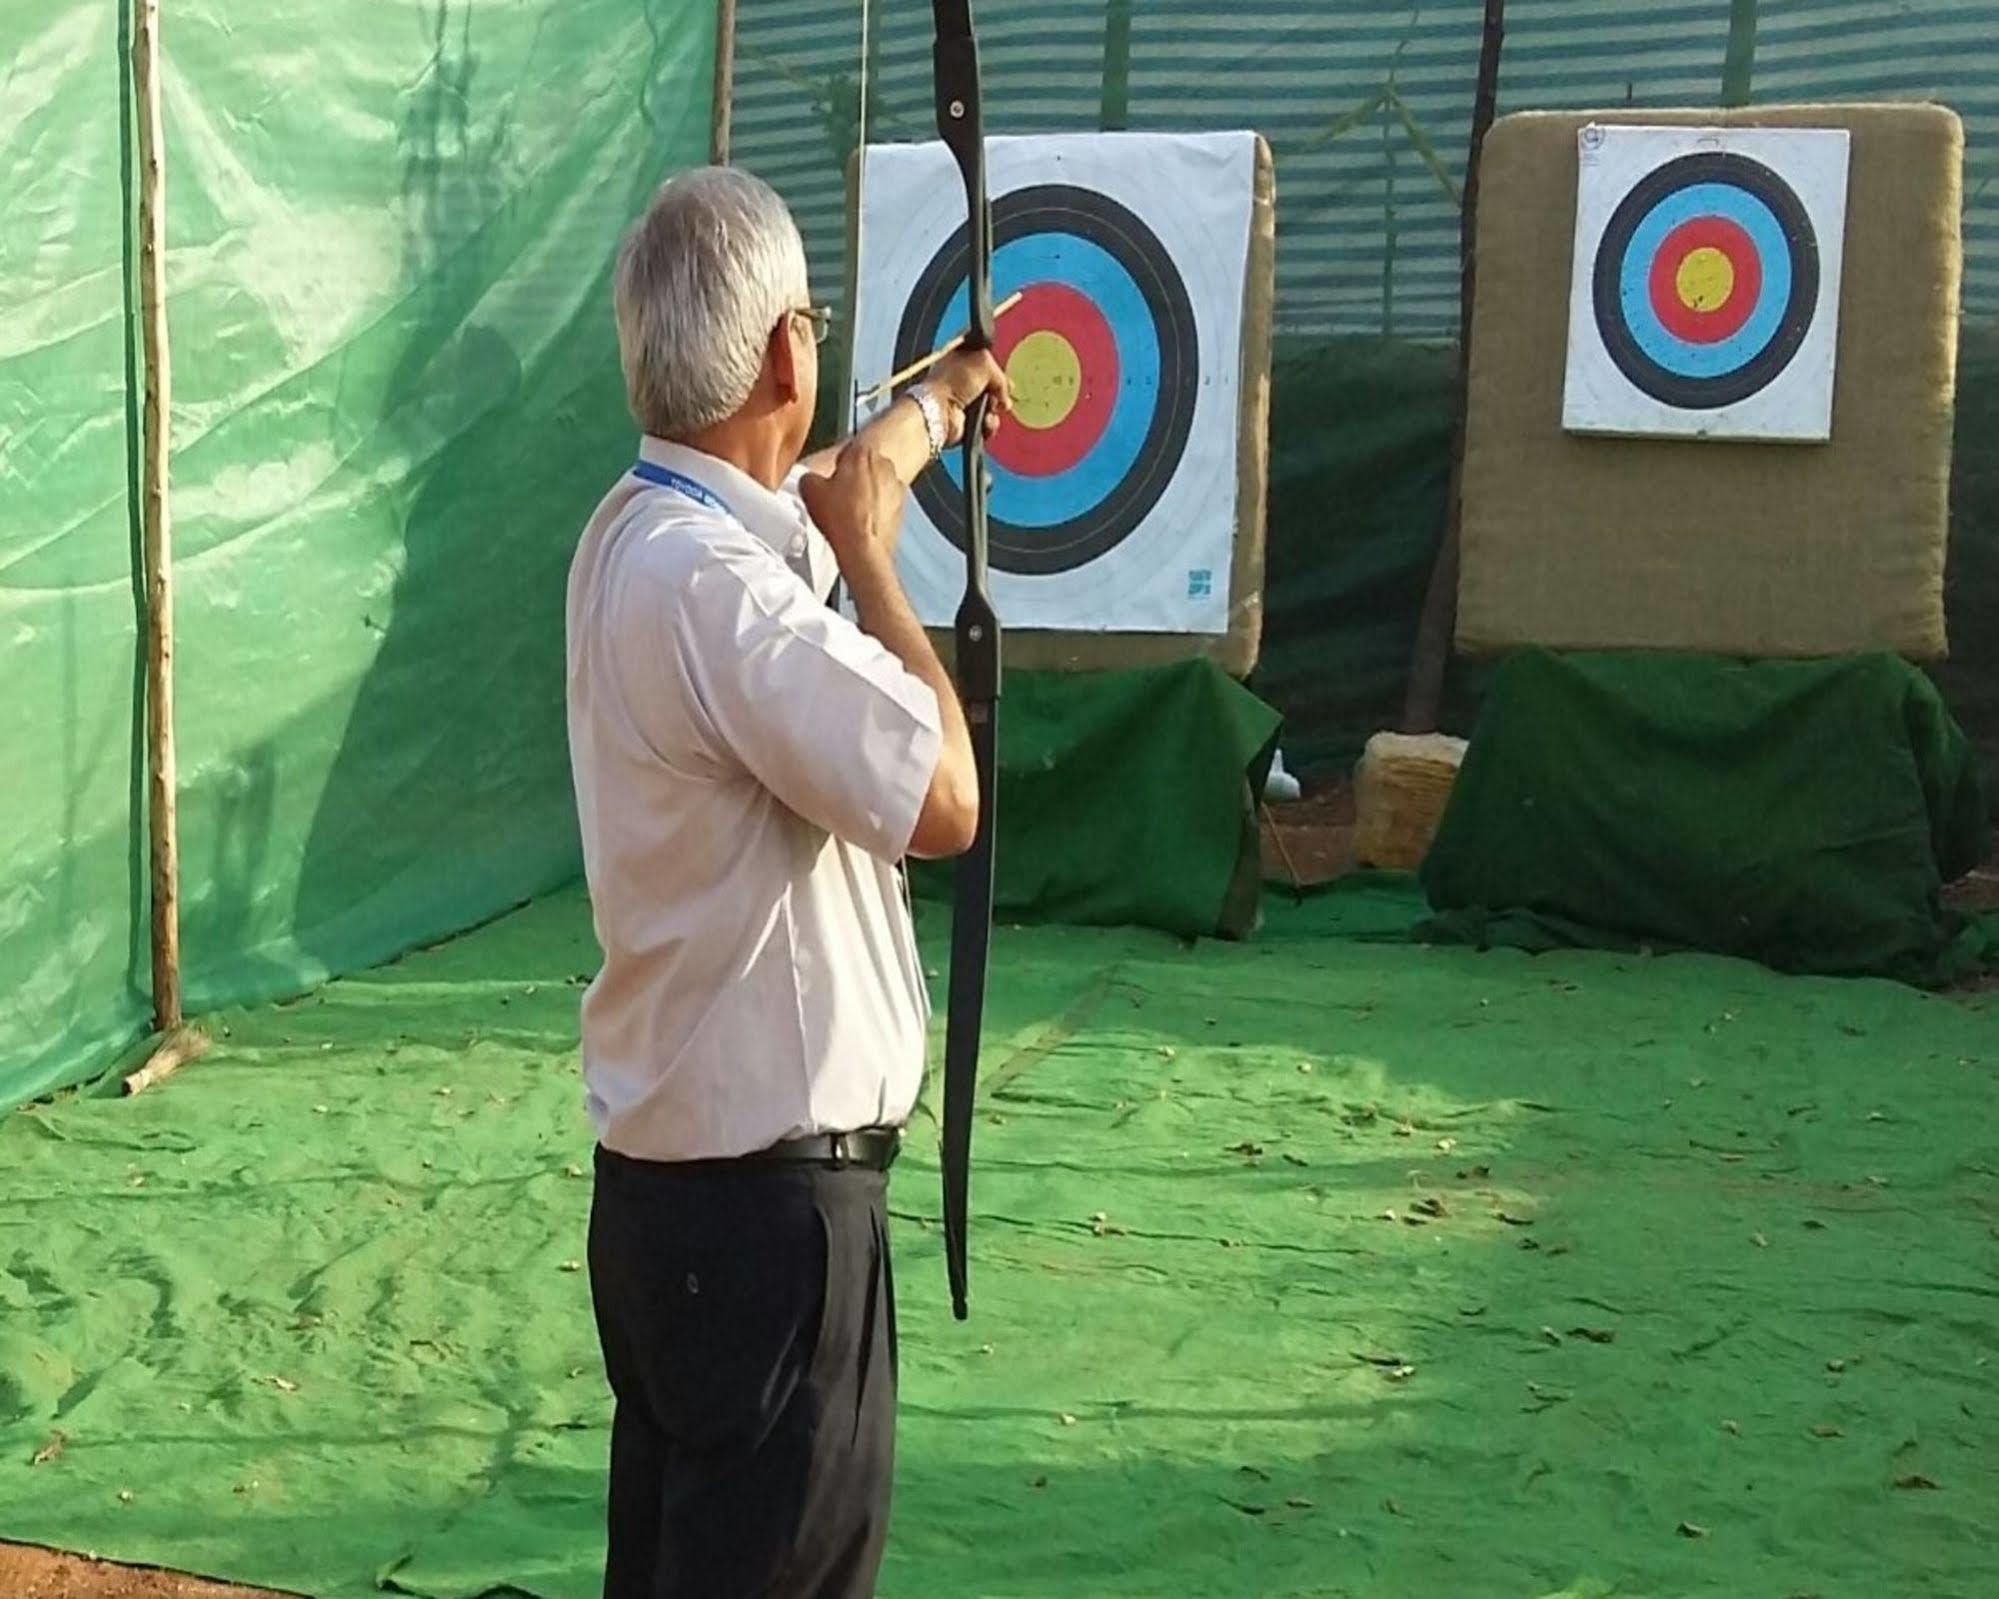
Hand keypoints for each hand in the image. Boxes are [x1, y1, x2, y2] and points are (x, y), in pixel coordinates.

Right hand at [798, 441, 907, 577]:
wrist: (863, 548)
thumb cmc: (841, 518)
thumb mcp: (810, 490)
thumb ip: (809, 477)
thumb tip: (811, 480)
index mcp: (862, 454)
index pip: (849, 449)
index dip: (838, 466)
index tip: (832, 478)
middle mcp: (884, 465)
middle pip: (865, 466)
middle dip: (854, 478)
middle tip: (839, 496)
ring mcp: (897, 486)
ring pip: (878, 484)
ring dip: (867, 494)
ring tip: (851, 512)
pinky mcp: (902, 507)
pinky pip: (887, 502)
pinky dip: (877, 509)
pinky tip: (863, 523)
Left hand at [922, 348, 1011, 445]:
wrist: (940, 410)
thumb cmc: (953, 380)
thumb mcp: (983, 361)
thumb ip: (1000, 374)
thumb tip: (1004, 394)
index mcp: (958, 358)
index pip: (982, 358)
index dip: (994, 364)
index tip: (1000, 371)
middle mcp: (959, 380)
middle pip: (990, 383)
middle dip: (999, 390)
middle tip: (1000, 392)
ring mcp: (962, 402)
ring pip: (991, 405)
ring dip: (994, 408)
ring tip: (989, 408)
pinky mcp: (965, 422)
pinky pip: (987, 424)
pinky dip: (989, 424)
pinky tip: (984, 421)